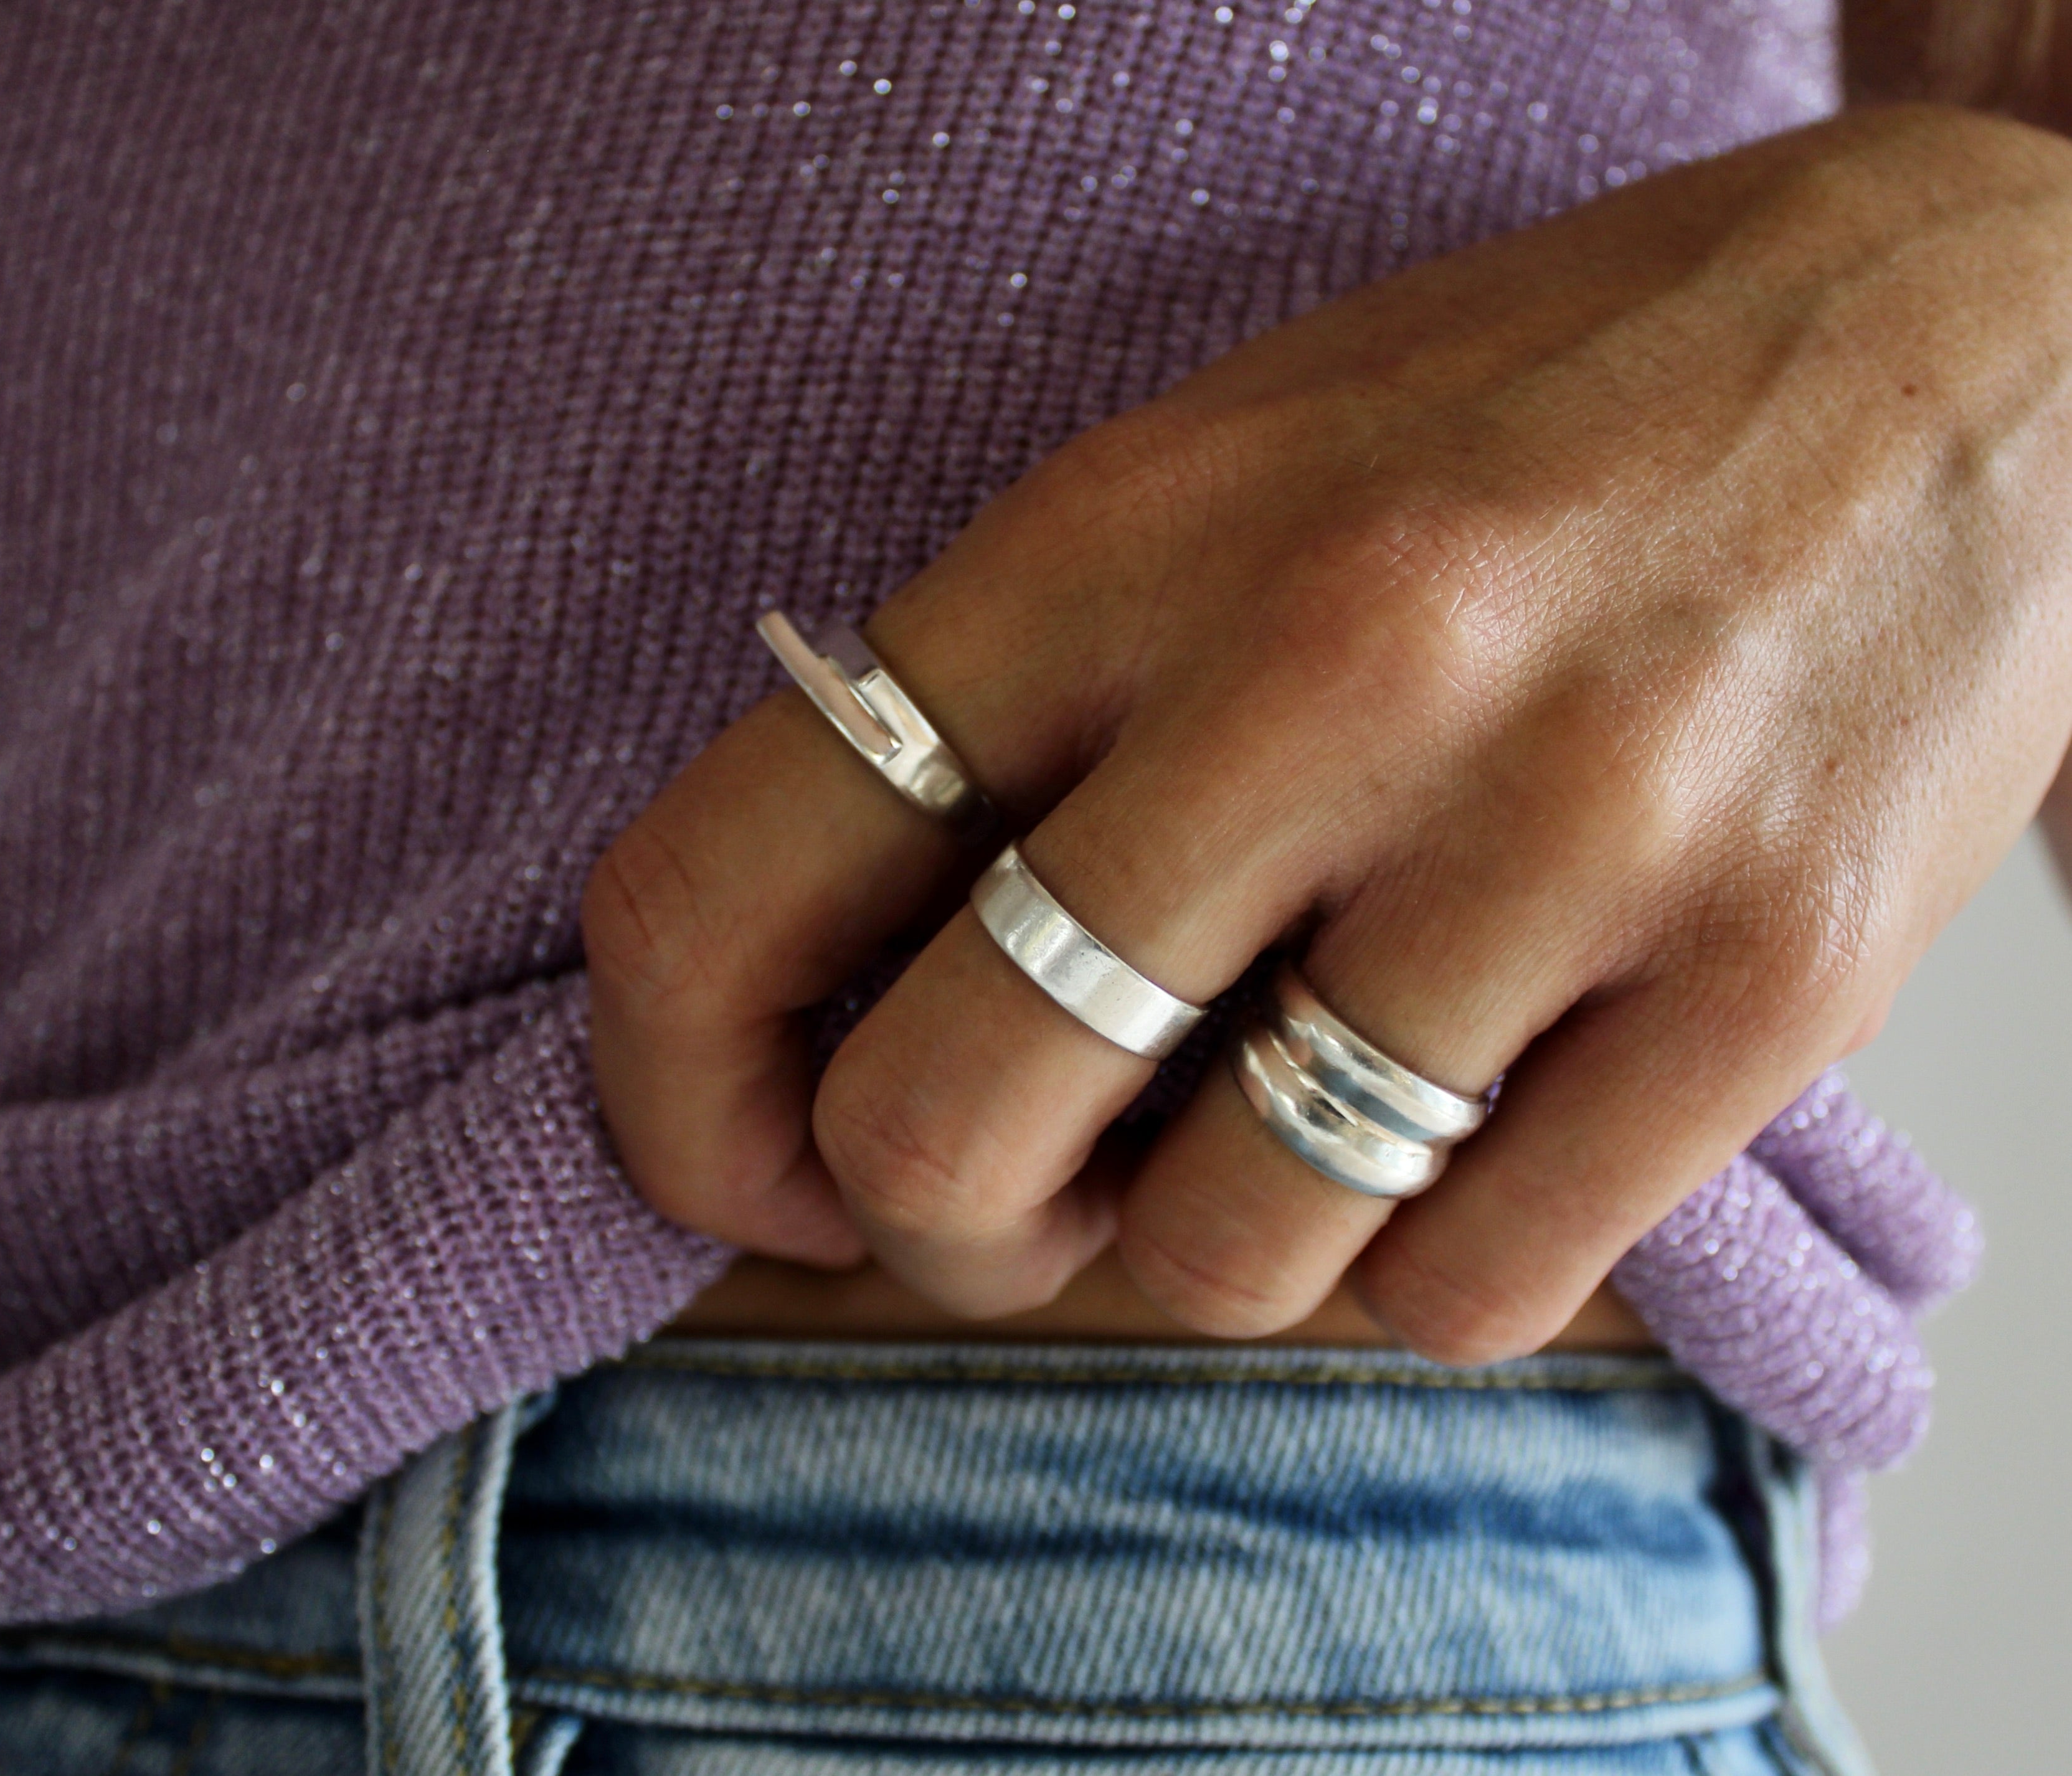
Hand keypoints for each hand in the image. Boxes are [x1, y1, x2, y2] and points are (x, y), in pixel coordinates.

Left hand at [582, 106, 2071, 1359]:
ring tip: (1297, 1109)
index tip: (752, 1158)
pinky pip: (1463, 1294)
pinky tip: (1478, 1125)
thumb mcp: (1216, 480)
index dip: (673, 1098)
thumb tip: (830, 1010)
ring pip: (1215, 1260)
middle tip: (1036, 1175)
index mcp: (1116, 537)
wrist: (1986, 331)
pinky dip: (1427, 1265)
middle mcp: (1320, 676)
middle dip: (942, 1224)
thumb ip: (1011, 724)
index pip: (725, 880)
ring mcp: (1557, 833)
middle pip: (938, 1135)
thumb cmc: (1544, 419)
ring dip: (1213, 1242)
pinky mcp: (1765, 978)